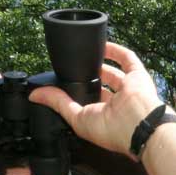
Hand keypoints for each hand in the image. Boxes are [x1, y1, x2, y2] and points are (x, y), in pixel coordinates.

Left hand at [29, 40, 164, 154]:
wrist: (139, 125)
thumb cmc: (113, 130)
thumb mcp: (77, 118)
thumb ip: (58, 103)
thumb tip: (36, 95)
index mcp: (105, 117)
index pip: (90, 102)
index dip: (77, 92)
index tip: (63, 83)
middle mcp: (117, 103)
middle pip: (102, 85)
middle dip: (89, 76)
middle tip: (73, 68)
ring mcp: (129, 88)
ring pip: (114, 72)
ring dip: (100, 62)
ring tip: (85, 54)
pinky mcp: (138, 76)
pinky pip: (128, 59)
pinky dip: (115, 50)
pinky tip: (101, 44)